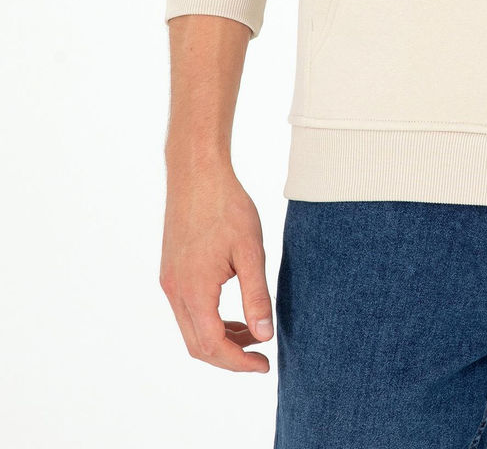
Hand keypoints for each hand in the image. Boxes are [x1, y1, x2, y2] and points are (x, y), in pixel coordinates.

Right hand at [160, 158, 274, 372]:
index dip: (239, 362)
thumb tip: (265, 335)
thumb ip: (257, 296)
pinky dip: (209, 320)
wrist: (196, 173)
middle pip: (198, 345)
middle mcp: (175, 291)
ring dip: (220, 339)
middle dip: (230, 356)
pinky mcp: (170, 271)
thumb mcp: (250, 251)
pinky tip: (232, 312)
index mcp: (194, 291)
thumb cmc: (226, 206)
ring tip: (253, 331)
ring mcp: (169, 282)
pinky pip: (187, 310)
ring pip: (191, 329)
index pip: (213, 346)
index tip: (265, 365)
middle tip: (261, 355)